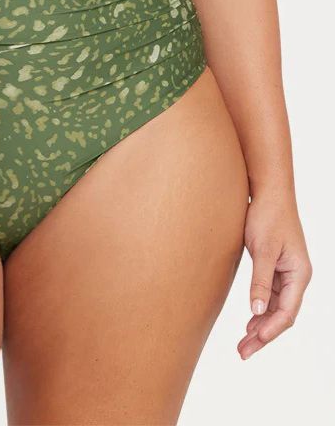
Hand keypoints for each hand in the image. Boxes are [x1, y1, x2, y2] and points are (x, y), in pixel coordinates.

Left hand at [237, 189, 312, 359]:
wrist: (268, 191)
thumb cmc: (268, 216)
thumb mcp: (262, 249)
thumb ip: (260, 282)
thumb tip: (257, 312)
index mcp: (300, 274)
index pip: (287, 313)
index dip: (270, 331)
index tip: (252, 343)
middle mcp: (297, 276)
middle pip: (283, 315)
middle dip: (264, 335)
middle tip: (243, 352)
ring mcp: (287, 272)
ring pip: (276, 307)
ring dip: (261, 325)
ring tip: (243, 343)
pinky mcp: (276, 266)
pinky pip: (271, 295)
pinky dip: (260, 310)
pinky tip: (249, 321)